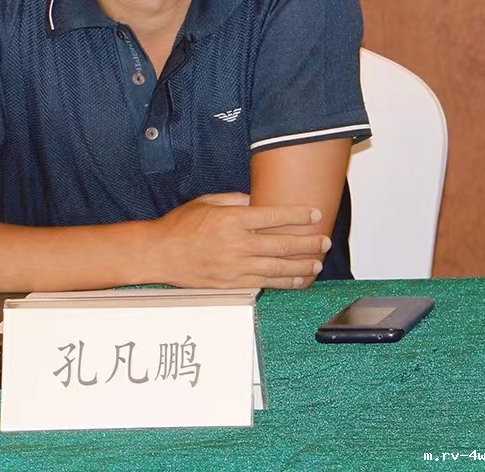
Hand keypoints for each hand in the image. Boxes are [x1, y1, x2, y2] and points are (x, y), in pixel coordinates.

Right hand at [151, 192, 329, 289]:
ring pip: (277, 267)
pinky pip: (265, 283)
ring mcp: (235, 266)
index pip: (274, 216)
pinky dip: (284, 282)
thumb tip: (257, 201)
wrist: (159, 254)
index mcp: (232, 219)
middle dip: (307, 242)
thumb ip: (234, 200)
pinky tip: (298, 279)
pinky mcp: (232, 284)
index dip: (298, 216)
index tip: (315, 214)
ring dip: (302, 265)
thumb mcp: (206, 202)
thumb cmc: (180, 225)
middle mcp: (237, 244)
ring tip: (317, 262)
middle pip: (281, 244)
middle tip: (325, 240)